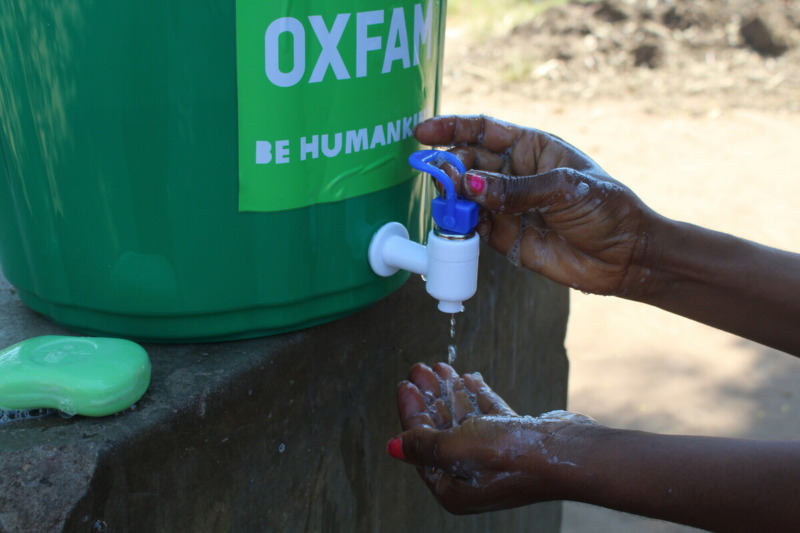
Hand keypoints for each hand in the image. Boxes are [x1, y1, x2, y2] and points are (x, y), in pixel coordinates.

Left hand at [389, 363, 596, 513]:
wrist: (567, 453)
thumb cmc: (511, 456)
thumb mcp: (455, 448)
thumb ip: (422, 445)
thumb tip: (392, 448)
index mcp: (452, 487)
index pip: (421, 446)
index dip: (411, 412)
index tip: (406, 384)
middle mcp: (471, 476)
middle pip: (440, 430)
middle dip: (430, 397)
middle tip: (420, 368)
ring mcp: (494, 459)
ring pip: (464, 421)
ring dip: (451, 392)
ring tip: (441, 366)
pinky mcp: (514, 441)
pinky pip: (488, 417)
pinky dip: (477, 398)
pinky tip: (468, 378)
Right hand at [415, 115, 656, 296]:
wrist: (624, 255)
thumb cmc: (606, 209)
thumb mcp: (563, 189)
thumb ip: (514, 189)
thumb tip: (469, 184)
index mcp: (531, 148)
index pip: (482, 131)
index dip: (451, 128)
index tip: (423, 132)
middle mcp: (514, 174)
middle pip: (468, 162)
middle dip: (449, 167)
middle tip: (440, 178)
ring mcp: (506, 205)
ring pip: (465, 195)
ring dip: (452, 198)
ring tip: (449, 204)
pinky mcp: (503, 235)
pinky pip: (471, 226)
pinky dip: (459, 226)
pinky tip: (457, 225)